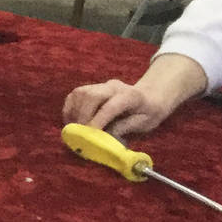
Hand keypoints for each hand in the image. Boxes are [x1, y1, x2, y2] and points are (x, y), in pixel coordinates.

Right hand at [64, 53, 206, 138]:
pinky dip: (70, 108)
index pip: (110, 107)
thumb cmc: (149, 112)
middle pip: (91, 96)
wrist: (151, 96)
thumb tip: (104, 136)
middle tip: (80, 133)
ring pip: (80, 93)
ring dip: (74, 112)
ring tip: (74, 128)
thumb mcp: (145, 124)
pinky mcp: (91, 87)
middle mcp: (114, 86)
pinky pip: (75, 95)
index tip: (89, 135)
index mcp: (131, 96)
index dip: (98, 121)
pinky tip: (71, 120)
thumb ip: (124, 128)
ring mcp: (101, 85)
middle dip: (82, 116)